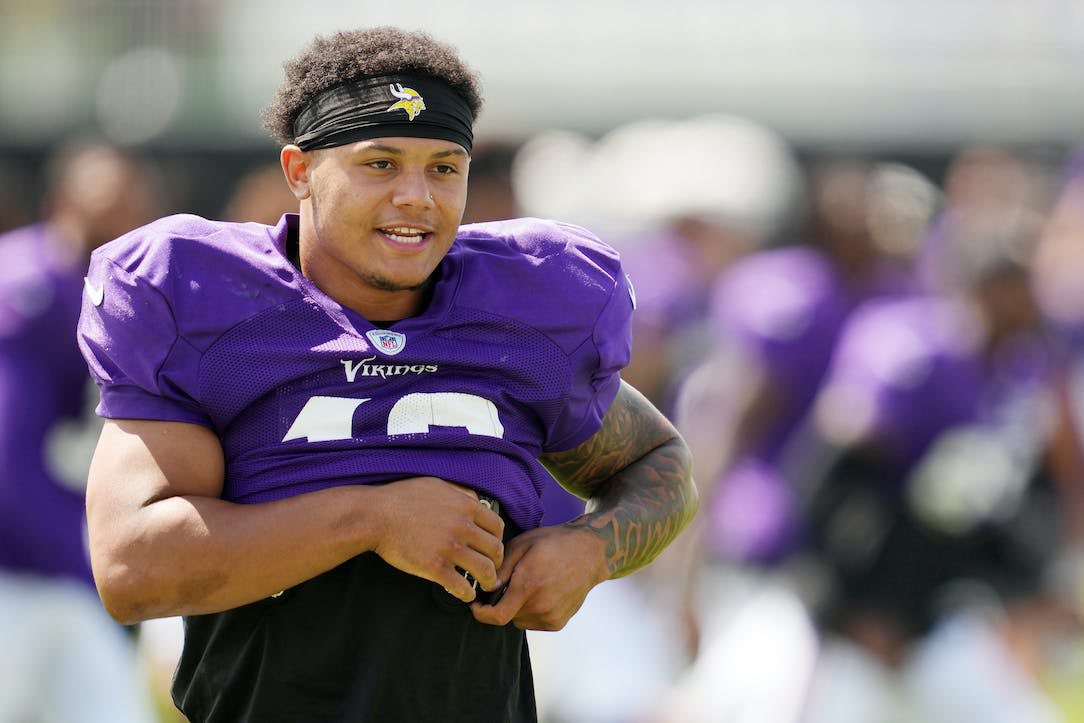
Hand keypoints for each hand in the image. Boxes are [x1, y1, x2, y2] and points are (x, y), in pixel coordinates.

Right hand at [370, 477, 503, 601]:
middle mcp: (462, 526)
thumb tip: (477, 501)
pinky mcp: (435, 567)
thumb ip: (461, 493)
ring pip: (484, 570)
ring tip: (485, 585)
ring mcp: (449, 548)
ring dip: (488, 581)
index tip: (493, 548)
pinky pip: (461, 585)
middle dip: (497, 562)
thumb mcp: (437, 485)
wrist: (376, 515)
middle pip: (495, 550)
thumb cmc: (403, 497)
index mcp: (466, 506)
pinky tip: (465, 594)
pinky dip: (467, 593)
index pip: (497, 526)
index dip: (498, 540)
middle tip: (492, 569)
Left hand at [470, 523, 607, 629]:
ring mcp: (552, 617)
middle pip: (506, 616)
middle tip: (509, 582)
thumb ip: (501, 569)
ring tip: (529, 584)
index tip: (475, 605)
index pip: (496, 616)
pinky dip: (530, 611)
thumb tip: (484, 588)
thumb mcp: (522, 545)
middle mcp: (541, 606)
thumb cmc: (553, 543)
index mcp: (529, 585)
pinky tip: (541, 592)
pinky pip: (533, 622)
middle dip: (501, 602)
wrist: (589, 553)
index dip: (481, 614)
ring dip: (516, 607)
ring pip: (519, 620)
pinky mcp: (558, 623)